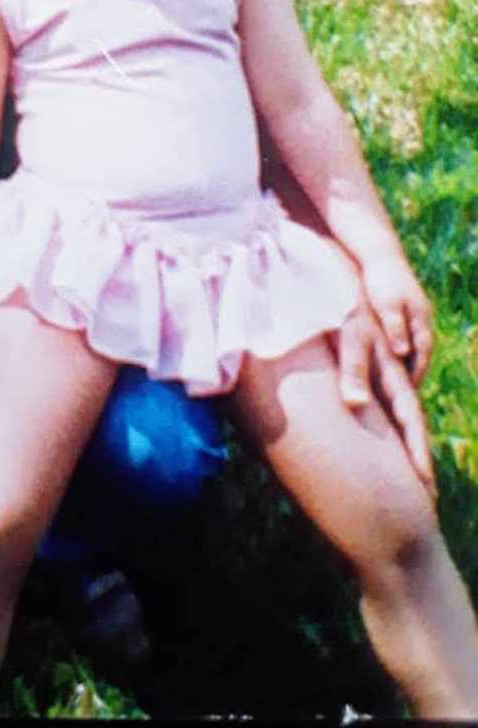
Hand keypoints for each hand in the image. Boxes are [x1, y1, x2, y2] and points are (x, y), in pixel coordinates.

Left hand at [332, 301, 435, 497]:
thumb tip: (355, 404)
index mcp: (397, 371)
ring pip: (399, 415)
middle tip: (425, 501)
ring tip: (410, 483)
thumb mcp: (354, 334)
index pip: (411, 419)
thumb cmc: (351, 305)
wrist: (359, 274)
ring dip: (404, 446)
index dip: (418, 453)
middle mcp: (398, 373)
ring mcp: (389, 369)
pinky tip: (380, 444)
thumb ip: (355, 368)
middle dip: (416, 459)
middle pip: (410, 423)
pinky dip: (388, 426)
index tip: (425, 486)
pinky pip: (385, 402)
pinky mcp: (376, 363)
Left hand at [360, 251, 433, 385]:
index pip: (421, 357)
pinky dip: (396, 352)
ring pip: (411, 347)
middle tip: (401, 399)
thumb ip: (395, 327)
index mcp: (420, 321)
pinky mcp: (402, 311)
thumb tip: (403, 353)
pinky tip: (383, 360)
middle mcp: (421, 320)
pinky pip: (403, 338)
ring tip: (393, 386)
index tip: (405, 397)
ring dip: (404, 365)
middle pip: (420, 355)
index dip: (414, 377)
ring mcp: (413, 315)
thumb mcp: (386, 304)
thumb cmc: (380, 279)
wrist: (379, 253)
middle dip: (412, 376)